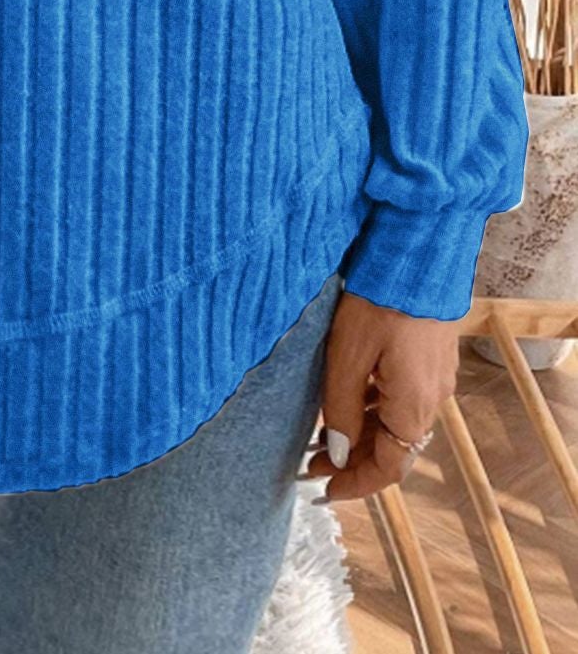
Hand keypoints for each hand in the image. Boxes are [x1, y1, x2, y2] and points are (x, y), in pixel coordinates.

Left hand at [303, 287, 457, 501]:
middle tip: (311, 463)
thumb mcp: (348, 357)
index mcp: (413, 407)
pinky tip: (348, 400)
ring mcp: (435, 378)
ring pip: (396, 423)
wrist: (418, 255)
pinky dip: (374, 410)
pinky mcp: (431, 358)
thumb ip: (340, 409)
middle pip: (393, 448)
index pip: (388, 468)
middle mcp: (432, 399)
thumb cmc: (379, 302)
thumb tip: (335, 454)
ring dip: (362, 434)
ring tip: (322, 435)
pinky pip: (402, 399)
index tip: (324, 491)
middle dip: (352, 460)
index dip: (356, 484)